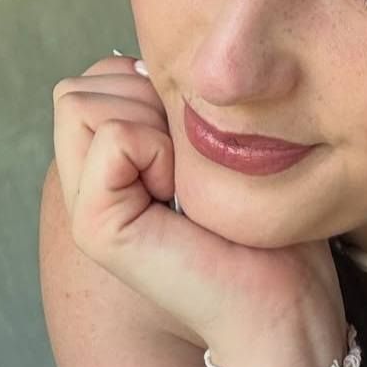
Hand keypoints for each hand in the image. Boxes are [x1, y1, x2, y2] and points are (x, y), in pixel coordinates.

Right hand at [51, 53, 348, 360]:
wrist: (284, 305)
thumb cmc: (266, 228)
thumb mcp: (213, 145)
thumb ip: (167, 108)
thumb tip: (145, 60)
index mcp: (112, 164)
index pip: (97, 77)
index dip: (151, 88)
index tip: (195, 143)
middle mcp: (88, 183)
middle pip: (81, 85)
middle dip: (144, 101)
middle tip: (187, 165)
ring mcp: (84, 206)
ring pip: (82, 100)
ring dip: (150, 124)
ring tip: (183, 181)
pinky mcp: (95, 225)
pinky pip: (112, 135)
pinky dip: (157, 150)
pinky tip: (181, 197)